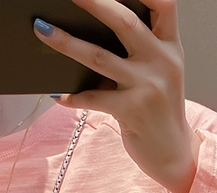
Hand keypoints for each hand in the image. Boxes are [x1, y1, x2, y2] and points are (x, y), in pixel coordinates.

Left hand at [33, 0, 200, 192]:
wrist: (173, 153)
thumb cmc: (160, 110)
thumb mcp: (161, 73)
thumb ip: (140, 51)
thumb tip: (93, 32)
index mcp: (170, 46)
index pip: (164, 4)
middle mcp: (161, 62)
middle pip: (124, 22)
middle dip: (93, 2)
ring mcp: (146, 87)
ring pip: (99, 57)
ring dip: (66, 42)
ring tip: (43, 29)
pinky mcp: (131, 111)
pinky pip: (92, 98)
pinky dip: (71, 96)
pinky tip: (54, 93)